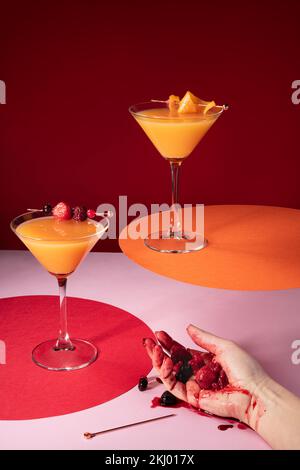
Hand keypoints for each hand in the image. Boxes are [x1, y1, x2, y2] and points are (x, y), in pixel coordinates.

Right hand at [144, 324, 269, 425]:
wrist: (254, 394)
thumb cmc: (246, 371)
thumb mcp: (224, 346)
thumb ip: (204, 338)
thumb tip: (189, 328)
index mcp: (207, 360)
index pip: (184, 351)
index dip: (171, 342)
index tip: (160, 334)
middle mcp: (200, 373)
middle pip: (174, 361)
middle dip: (159, 351)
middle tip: (149, 342)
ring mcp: (196, 385)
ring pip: (171, 374)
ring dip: (159, 361)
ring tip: (154, 350)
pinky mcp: (193, 397)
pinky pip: (175, 386)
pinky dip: (167, 375)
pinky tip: (164, 363)